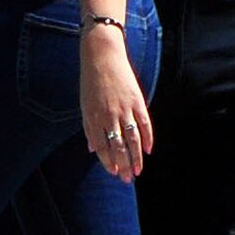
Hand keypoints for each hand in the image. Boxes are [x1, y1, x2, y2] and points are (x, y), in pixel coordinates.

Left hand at [79, 25, 153, 182]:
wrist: (102, 56)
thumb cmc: (91, 81)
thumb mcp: (85, 105)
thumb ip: (89, 128)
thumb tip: (91, 149)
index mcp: (94, 118)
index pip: (102, 147)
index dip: (108, 161)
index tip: (113, 172)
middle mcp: (109, 116)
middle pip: (118, 147)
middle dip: (123, 165)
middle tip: (127, 179)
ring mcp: (124, 109)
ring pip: (132, 140)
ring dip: (136, 157)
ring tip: (138, 170)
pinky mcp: (137, 101)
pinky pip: (145, 124)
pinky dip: (148, 139)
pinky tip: (149, 150)